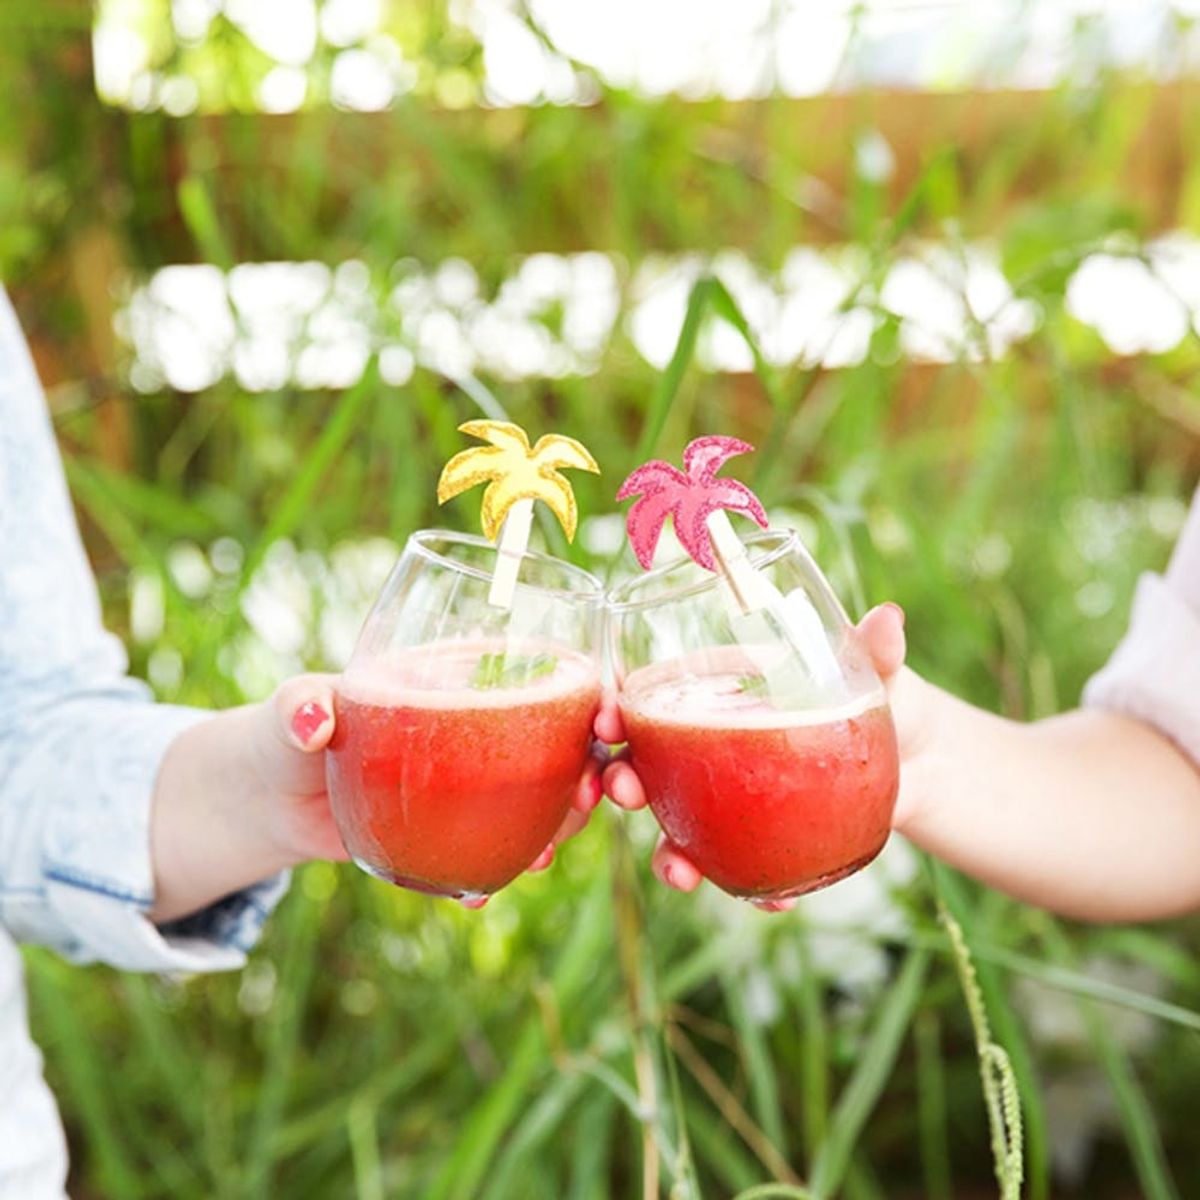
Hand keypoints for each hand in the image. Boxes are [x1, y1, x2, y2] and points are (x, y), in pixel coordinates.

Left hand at [151, 677, 608, 921]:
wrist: (272, 798)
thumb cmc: (286, 730)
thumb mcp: (291, 710)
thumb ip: (300, 706)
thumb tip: (312, 721)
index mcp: (462, 676)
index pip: (548, 669)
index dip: (594, 688)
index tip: (611, 717)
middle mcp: (484, 725)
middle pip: (567, 739)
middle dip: (599, 766)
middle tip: (595, 795)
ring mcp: (478, 781)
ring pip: (548, 796)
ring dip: (565, 822)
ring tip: (545, 852)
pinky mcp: (460, 827)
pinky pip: (501, 843)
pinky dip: (504, 866)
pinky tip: (484, 891)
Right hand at [594, 602, 923, 908]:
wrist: (918, 758)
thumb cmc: (882, 691)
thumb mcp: (878, 668)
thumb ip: (877, 648)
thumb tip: (890, 619)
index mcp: (724, 685)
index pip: (655, 689)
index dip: (619, 704)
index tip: (606, 720)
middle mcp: (715, 740)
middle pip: (648, 760)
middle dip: (622, 779)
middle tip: (622, 791)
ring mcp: (732, 793)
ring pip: (679, 822)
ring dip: (667, 851)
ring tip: (679, 873)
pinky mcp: (759, 834)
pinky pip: (739, 864)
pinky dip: (747, 886)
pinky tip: (772, 902)